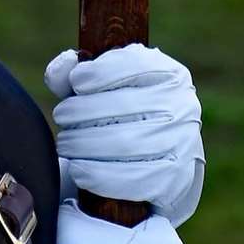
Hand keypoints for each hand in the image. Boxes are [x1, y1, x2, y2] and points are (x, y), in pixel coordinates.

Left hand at [45, 43, 204, 227]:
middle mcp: (182, 105)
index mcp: (169, 74)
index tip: (76, 81)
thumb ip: (77, 75)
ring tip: (65, 143)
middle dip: (83, 111)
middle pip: (124, 106)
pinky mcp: (175, 179)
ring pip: (125, 142)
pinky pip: (133, 179)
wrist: (163, 161)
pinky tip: (78, 169)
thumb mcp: (105, 88)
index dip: (100, 72)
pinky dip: (99, 175)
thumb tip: (62, 66)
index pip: (135, 64)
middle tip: (61, 116)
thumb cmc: (126, 115)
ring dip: (84, 143)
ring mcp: (182, 143)